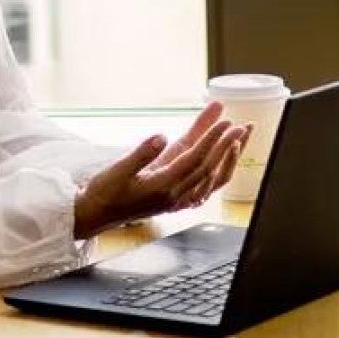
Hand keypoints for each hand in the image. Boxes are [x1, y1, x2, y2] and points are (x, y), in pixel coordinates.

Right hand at [74, 103, 249, 239]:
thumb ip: (140, 154)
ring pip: (211, 176)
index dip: (212, 140)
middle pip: (209, 167)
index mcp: (162, 188)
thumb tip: (160, 137)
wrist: (96, 216)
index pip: (195, 160)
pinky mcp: (176, 197)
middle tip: (242, 125)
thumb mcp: (117, 171)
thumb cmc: (104, 193)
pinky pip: (204, 182)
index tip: (225, 122)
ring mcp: (178, 198)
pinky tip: (225, 154)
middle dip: (227, 145)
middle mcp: (175, 195)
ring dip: (228, 155)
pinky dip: (218, 167)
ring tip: (241, 135)